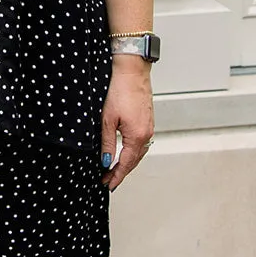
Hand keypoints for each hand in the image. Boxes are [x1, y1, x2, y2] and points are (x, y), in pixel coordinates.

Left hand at [101, 56, 154, 190]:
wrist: (132, 72)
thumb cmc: (120, 91)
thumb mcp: (107, 120)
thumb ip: (107, 143)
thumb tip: (105, 162)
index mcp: (137, 136)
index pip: (126, 163)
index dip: (116, 176)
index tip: (108, 184)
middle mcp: (147, 134)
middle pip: (134, 161)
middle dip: (121, 172)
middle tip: (108, 180)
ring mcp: (150, 127)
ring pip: (139, 153)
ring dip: (128, 163)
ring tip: (115, 170)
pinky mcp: (148, 121)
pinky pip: (142, 143)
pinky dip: (134, 152)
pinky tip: (126, 152)